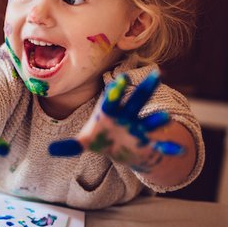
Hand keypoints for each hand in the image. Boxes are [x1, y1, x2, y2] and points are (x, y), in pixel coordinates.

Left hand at [48, 71, 182, 171]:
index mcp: (111, 111)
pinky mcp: (148, 143)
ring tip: (165, 118)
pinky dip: (169, 148)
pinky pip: (160, 145)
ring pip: (150, 122)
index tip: (120, 79)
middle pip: (137, 101)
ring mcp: (140, 128)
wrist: (122, 149)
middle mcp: (128, 116)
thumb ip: (71, 145)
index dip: (117, 90)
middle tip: (157, 75)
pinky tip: (178, 151)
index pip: (113, 98)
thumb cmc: (103, 137)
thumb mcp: (86, 141)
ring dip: (157, 120)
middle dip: (146, 90)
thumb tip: (49, 150)